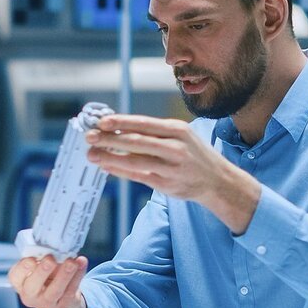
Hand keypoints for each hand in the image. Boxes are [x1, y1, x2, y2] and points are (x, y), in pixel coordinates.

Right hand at [8, 255, 87, 307]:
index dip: (23, 268)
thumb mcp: (39, 267)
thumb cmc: (46, 276)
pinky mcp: (63, 305)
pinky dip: (78, 275)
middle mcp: (30, 295)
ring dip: (64, 274)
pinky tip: (81, 263)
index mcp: (20, 282)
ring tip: (72, 262)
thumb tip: (54, 245)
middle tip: (50, 259)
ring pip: (55, 290)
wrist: (60, 298)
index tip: (32, 259)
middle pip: (33, 286)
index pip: (15, 276)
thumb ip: (42, 257)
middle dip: (42, 271)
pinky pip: (71, 290)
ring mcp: (46, 303)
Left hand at [86, 114, 261, 233]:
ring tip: (92, 154)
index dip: (121, 122)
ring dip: (111, 157)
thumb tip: (119, 128)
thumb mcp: (181, 135)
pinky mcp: (167, 184)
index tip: (101, 122)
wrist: (218, 181)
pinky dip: (121, 171)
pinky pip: (139, 176)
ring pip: (136, 161)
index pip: (144, 124)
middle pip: (137, 142)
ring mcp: (171, 168)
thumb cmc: (194, 154)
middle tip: (90, 137)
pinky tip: (107, 167)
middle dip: (110, 139)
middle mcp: (176, 148)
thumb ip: (154, 132)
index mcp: (178, 130)